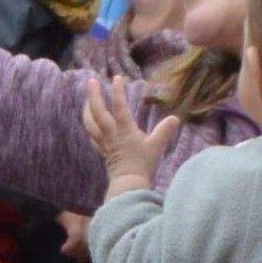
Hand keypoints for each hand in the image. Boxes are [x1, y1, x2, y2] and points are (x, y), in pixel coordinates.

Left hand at [79, 67, 179, 197]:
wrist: (128, 184)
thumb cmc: (143, 165)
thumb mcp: (157, 146)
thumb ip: (164, 131)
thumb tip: (175, 118)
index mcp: (124, 130)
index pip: (119, 106)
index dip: (118, 91)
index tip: (116, 78)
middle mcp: (112, 134)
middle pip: (98, 112)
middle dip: (94, 95)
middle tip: (92, 81)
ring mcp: (105, 143)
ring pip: (91, 123)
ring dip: (87, 110)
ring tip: (87, 100)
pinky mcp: (104, 152)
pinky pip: (93, 137)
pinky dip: (90, 128)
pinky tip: (90, 125)